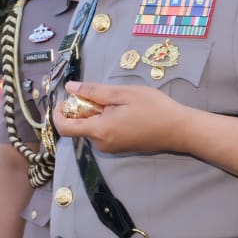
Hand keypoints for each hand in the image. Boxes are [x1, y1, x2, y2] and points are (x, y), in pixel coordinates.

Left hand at [53, 81, 190, 154]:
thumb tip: (69, 88)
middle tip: (99, 94)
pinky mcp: (119, 148)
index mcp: (99, 131)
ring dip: (94, 113)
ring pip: (90, 128)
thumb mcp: (122, 93)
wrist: (180, 130)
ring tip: (116, 101)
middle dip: (80, 109)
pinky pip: (102, 133)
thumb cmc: (154, 108)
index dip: (57, 113)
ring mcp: (110, 148)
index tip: (63, 99)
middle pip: (77, 126)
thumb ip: (93, 92)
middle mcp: (101, 144)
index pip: (64, 128)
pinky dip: (103, 120)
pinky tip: (122, 111)